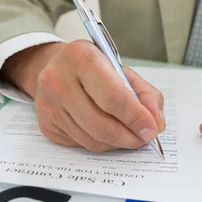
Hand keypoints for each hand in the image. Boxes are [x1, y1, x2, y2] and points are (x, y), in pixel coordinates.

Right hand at [1, 40, 165, 151]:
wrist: (54, 67)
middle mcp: (58, 80)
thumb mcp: (121, 70)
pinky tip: (107, 133)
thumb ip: (145, 94)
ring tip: (129, 136)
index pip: (113, 96)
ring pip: (91, 139)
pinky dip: (101, 143)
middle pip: (101, 123)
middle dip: (129, 136)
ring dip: (117, 143)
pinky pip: (81, 144)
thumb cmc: (93, 68)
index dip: (136, 117)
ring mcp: (48, 104)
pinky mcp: (46, 124)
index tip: (151, 129)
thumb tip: (156, 123)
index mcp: (81, 57)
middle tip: (144, 138)